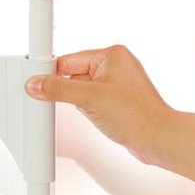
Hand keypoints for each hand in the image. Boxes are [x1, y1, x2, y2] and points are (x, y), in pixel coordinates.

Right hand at [24, 45, 173, 162]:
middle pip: (73, 75)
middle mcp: (115, 66)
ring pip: (82, 91)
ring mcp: (116, 85)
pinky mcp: (117, 102)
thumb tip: (36, 84)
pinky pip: (92, 102)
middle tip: (68, 102)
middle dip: (68, 91)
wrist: (157, 139)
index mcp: (111, 55)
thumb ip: (58, 90)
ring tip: (93, 112)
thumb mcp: (89, 99)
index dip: (52, 73)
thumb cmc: (137, 115)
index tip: (37, 83)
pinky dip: (88, 110)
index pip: (69, 60)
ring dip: (79, 103)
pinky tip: (96, 118)